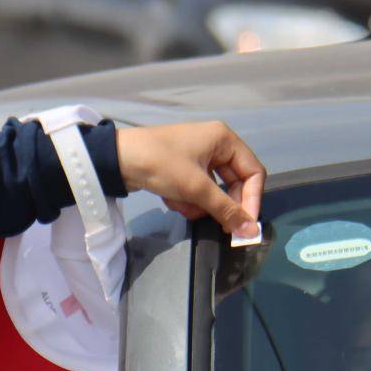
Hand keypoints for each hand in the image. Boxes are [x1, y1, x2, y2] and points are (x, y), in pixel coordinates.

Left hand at [115, 121, 264, 236]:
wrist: (116, 159)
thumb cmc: (161, 164)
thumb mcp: (196, 188)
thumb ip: (226, 210)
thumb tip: (251, 231)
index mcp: (224, 139)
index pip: (253, 173)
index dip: (252, 200)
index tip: (245, 226)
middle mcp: (215, 144)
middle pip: (233, 184)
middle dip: (220, 204)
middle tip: (217, 225)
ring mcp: (198, 156)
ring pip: (212, 191)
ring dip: (199, 203)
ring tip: (180, 202)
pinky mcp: (182, 169)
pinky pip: (196, 190)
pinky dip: (186, 199)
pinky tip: (170, 199)